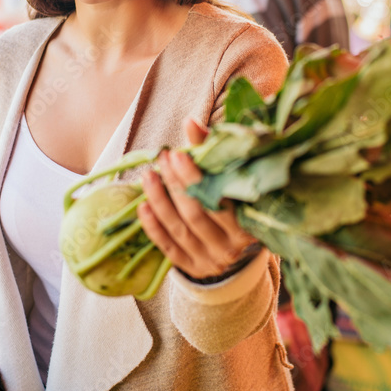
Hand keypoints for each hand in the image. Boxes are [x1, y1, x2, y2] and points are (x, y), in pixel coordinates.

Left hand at [138, 118, 262, 279]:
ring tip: (148, 177)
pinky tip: (142, 207)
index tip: (178, 153)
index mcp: (248, 224)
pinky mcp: (193, 268)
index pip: (220, 199)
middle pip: (196, 213)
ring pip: (180, 229)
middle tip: (162, 159)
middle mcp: (231, 246)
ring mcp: (210, 260)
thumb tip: (189, 122)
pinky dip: (154, 227)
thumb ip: (213, 151)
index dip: (195, 177)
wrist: (238, 249)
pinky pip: (169, 248)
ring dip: (160, 201)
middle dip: (175, 184)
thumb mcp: (232, 179)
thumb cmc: (235, 202)